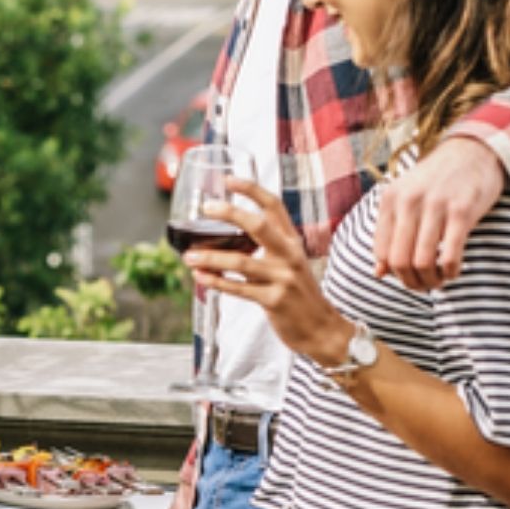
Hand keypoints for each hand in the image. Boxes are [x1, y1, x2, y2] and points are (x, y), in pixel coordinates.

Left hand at [188, 178, 351, 365]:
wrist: (320, 328)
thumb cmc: (298, 293)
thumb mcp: (290, 262)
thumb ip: (268, 247)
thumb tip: (227, 236)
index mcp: (292, 241)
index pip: (274, 206)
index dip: (252, 190)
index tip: (228, 179)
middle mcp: (289, 255)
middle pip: (259, 225)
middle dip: (231, 213)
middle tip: (206, 208)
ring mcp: (283, 278)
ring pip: (240, 262)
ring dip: (210, 258)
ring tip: (188, 256)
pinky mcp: (274, 301)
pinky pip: (238, 289)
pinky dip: (215, 282)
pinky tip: (199, 277)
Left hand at [372, 136, 504, 290]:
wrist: (474, 149)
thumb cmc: (437, 180)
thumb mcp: (405, 198)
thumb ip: (389, 232)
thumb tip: (378, 274)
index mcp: (390, 199)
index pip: (381, 252)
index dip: (393, 272)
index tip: (407, 276)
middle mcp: (408, 202)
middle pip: (399, 260)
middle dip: (411, 281)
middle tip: (423, 285)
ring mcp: (435, 206)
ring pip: (422, 261)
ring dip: (431, 280)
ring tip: (439, 280)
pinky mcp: (462, 211)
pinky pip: (449, 255)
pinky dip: (449, 271)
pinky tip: (453, 271)